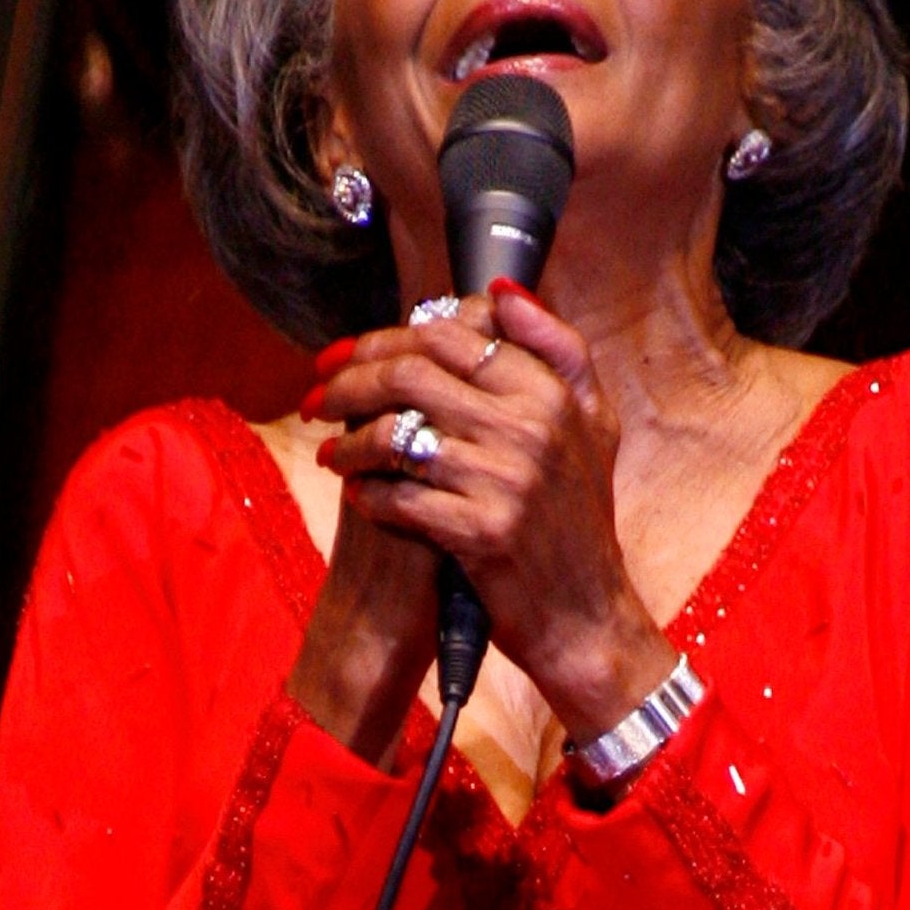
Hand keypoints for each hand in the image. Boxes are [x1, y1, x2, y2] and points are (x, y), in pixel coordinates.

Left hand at [307, 286, 673, 738]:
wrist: (585, 615)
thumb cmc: (579, 517)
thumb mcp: (593, 423)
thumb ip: (557, 349)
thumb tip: (500, 293)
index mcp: (552, 392)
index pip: (447, 336)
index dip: (384, 338)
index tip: (346, 354)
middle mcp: (531, 428)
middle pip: (410, 375)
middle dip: (348, 380)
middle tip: (316, 396)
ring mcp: (506, 481)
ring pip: (394, 435)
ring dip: (345, 443)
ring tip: (328, 453)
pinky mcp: (480, 533)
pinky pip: (397, 496)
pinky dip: (367, 494)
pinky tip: (356, 495)